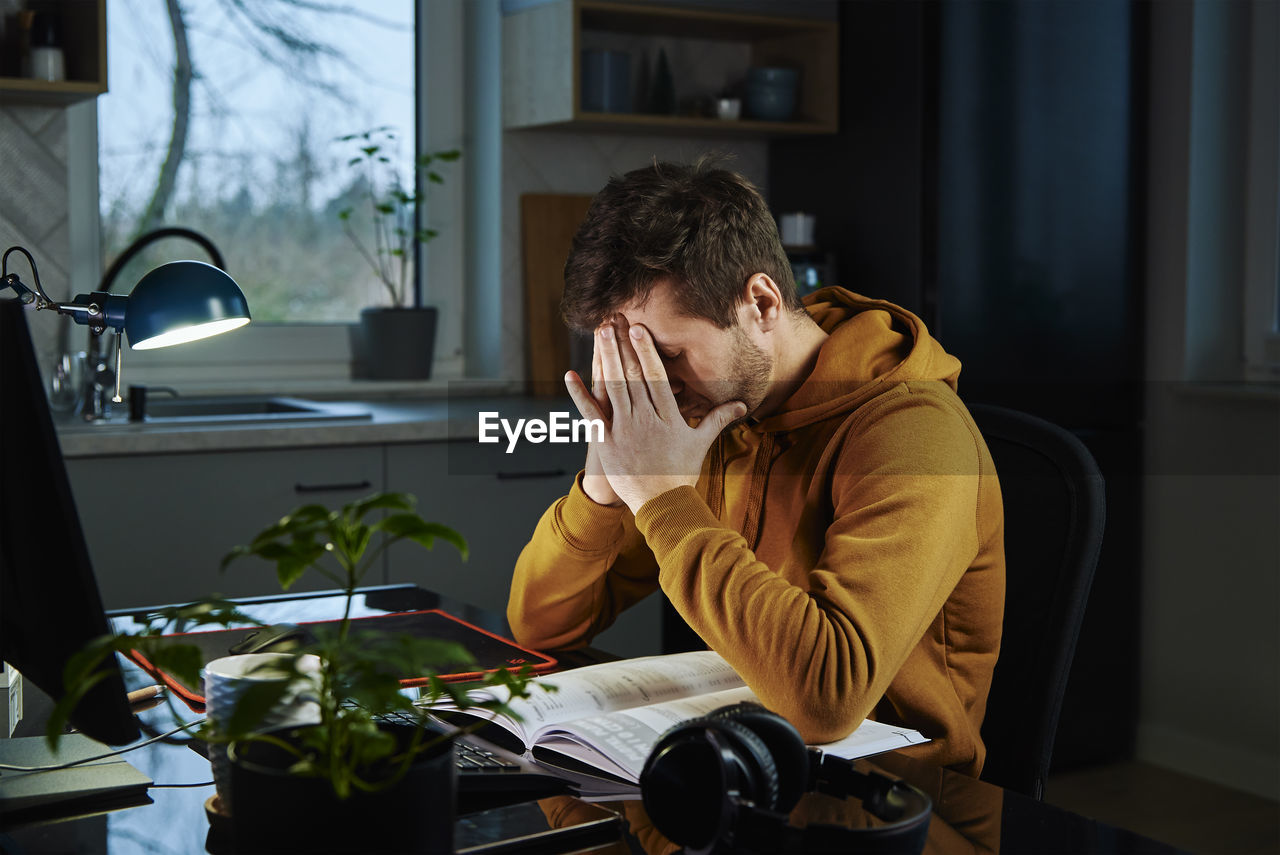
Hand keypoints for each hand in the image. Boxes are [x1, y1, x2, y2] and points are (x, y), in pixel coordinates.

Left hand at [565, 319, 745, 514]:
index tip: (639, 329)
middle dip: (624, 345)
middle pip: (633, 376)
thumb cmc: (682, 473)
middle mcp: (646, 420)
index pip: (656, 377)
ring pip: (613, 388)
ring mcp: (624, 431)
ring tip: (600, 332)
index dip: (646, 352)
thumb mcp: (700, 444)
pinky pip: (591, 415)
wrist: (662, 506)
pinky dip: (580, 394)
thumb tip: (741, 404)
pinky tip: (570, 375)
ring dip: (605, 358)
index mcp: (668, 417)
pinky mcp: (606, 444)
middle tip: (615, 319)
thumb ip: (717, 419)